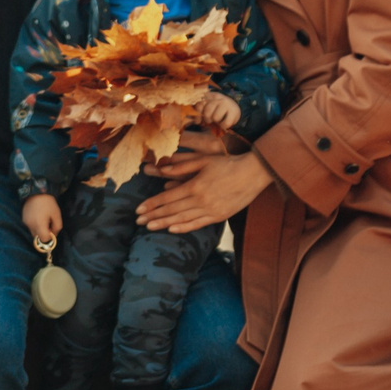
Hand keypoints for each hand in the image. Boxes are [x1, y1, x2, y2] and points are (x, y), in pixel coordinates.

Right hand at [20, 194, 61, 244]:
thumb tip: (53, 235)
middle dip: (44, 234)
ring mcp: (26, 222)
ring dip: (39, 230)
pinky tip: (38, 217)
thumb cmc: (48, 203)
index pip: (44, 240)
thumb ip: (57, 228)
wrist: (37, 192)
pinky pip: (30, 227)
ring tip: (43, 220)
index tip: (52, 231)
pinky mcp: (23, 219)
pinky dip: (35, 225)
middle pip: (38, 238)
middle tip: (49, 224)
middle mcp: (31, 225)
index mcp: (39, 225)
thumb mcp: (57, 215)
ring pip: (33, 233)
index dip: (50, 238)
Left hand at [137, 146, 275, 233]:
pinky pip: (198, 224)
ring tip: (149, 227)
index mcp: (195, 186)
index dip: (151, 204)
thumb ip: (182, 166)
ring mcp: (210, 210)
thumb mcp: (203, 160)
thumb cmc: (227, 163)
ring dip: (164, 224)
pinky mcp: (219, 216)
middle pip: (171, 210)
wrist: (252, 173)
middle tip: (138, 221)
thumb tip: (162, 170)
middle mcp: (201, 200)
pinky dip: (183, 227)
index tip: (138, 210)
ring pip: (182, 219)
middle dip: (153, 216)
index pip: (167, 198)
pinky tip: (172, 229)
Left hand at [198, 91, 240, 129]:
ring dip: (216, 122)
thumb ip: (200, 111)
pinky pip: (225, 123)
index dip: (197, 116)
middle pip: (207, 113)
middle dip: (207, 119)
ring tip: (218, 120)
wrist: (234, 107)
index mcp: (209, 96)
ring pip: (216, 118)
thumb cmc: (217, 108)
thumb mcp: (208, 106)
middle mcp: (217, 98)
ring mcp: (226, 103)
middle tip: (210, 120)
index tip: (198, 122)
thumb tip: (196, 121)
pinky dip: (223, 126)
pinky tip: (224, 123)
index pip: (199, 105)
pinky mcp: (234, 111)